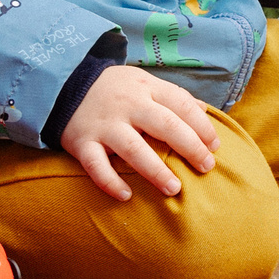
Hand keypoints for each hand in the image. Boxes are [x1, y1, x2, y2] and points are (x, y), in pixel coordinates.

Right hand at [60, 64, 220, 202]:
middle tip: (206, 167)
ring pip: (133, 148)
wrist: (62, 83)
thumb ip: (173, 97)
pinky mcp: (81, 142)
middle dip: (190, 147)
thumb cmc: (115, 89)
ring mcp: (104, 124)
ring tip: (174, 189)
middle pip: (164, 125)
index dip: (202, 126)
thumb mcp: (144, 83)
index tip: (215, 146)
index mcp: (146, 87)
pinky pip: (96, 166)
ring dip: (156, 170)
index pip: (181, 104)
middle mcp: (127, 104)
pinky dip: (110, 182)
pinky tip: (127, 195)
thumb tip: (205, 112)